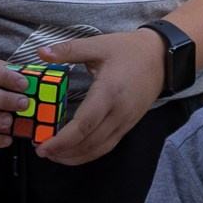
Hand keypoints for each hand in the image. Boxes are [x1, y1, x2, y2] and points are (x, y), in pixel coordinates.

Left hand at [32, 28, 166, 166]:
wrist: (161, 58)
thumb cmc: (128, 50)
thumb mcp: (98, 45)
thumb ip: (69, 50)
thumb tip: (41, 52)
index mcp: (109, 92)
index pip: (84, 125)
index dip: (62, 140)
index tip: (42, 146)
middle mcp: (119, 112)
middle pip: (90, 142)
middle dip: (64, 152)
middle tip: (41, 152)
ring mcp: (126, 121)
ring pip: (99, 149)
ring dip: (76, 157)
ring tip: (54, 156)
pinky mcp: (128, 125)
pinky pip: (108, 146)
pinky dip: (89, 153)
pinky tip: (74, 152)